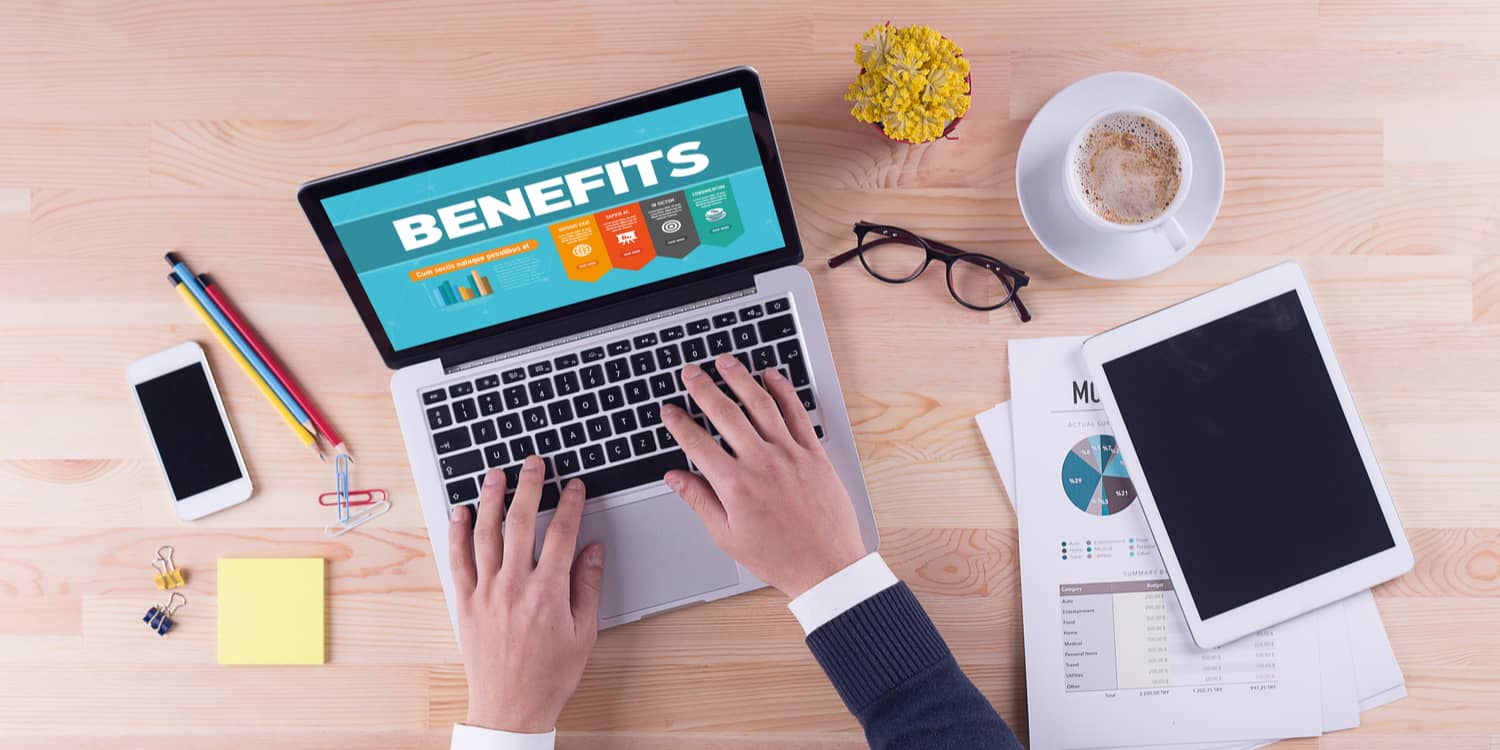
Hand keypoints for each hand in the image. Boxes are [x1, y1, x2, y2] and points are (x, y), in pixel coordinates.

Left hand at [448, 456, 603, 732]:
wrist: (511, 707)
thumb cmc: (550, 675)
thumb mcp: (584, 632)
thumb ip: (587, 586)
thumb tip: (592, 549)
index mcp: (548, 592)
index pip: (561, 533)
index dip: (570, 504)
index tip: (575, 486)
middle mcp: (514, 586)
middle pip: (521, 523)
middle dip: (529, 487)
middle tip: (534, 463)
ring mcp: (486, 592)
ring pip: (486, 534)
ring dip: (491, 499)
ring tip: (495, 474)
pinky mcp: (465, 603)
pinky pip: (457, 561)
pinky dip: (457, 533)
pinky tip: (460, 511)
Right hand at [661, 354, 866, 597]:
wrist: (826, 566)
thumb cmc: (778, 557)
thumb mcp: (727, 536)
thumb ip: (699, 501)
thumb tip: (675, 477)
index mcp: (734, 486)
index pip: (697, 443)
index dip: (678, 423)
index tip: (668, 410)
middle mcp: (760, 463)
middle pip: (725, 413)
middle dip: (703, 388)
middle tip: (690, 372)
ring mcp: (789, 454)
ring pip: (760, 404)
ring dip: (739, 378)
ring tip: (724, 361)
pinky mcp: (813, 453)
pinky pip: (796, 413)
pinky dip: (782, 390)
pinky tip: (770, 376)